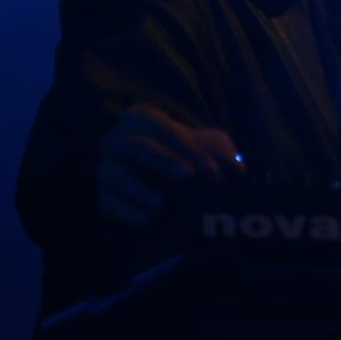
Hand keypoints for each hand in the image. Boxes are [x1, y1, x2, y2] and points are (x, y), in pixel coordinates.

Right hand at [96, 103, 245, 226]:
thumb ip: (223, 152)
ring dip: (139, 189)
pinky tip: (149, 221)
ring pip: (114, 175)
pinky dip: (127, 213)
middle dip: (162, 161)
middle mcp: (117, 140)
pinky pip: (108, 204)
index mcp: (141, 119)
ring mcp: (107, 169)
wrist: (173, 181)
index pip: (160, 127)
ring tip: (162, 203)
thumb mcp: (210, 146)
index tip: (211, 171)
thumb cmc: (190, 154)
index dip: (186, 147)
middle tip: (187, 177)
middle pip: (135, 147)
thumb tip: (237, 170)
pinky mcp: (103, 197)